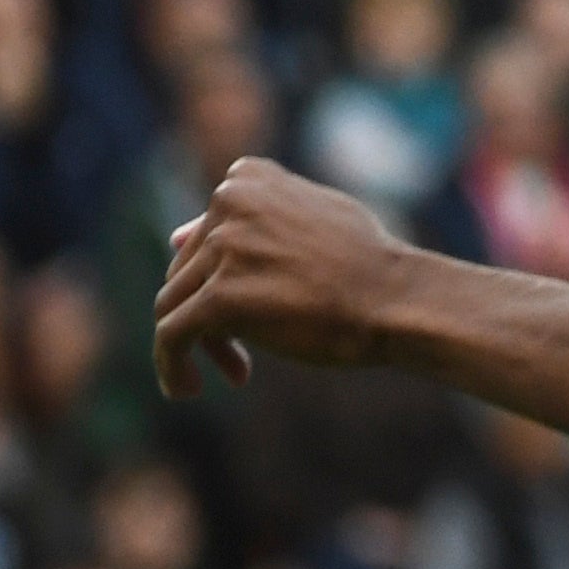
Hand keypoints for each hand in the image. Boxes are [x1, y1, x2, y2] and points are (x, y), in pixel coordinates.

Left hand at [155, 158, 411, 396]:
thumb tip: (175, 236)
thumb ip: (249, 223)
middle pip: (188, 270)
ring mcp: (221, 247)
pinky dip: (169, 365)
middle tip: (243, 360)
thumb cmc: (370, 268)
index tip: (248, 317)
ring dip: (199, 344)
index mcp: (245, 178)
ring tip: (231, 376)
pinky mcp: (220, 296)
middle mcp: (226, 201)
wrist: (399, 301)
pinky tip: (184, 390)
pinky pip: (171, 334)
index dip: (221, 280)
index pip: (205, 236)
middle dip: (211, 316)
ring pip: (175, 303)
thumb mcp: (310, 224)